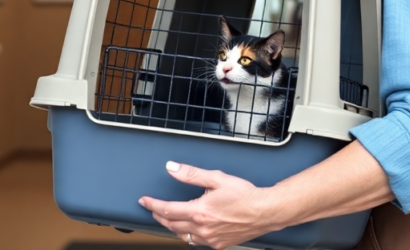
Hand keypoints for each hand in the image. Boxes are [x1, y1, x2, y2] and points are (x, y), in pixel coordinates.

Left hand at [138, 161, 278, 249]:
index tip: (144, 201)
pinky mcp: (219, 245)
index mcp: (199, 212)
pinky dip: (189, 235)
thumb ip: (191, 174)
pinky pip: (197, 242)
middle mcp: (203, 229)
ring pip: (183, 236)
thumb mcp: (216, 178)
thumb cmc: (245, 195)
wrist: (265, 212)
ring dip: (172, 227)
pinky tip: (189, 229)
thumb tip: (172, 168)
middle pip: (171, 225)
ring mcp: (211, 239)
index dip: (152, 205)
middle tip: (153, 209)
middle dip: (159, 217)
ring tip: (168, 218)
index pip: (167, 210)